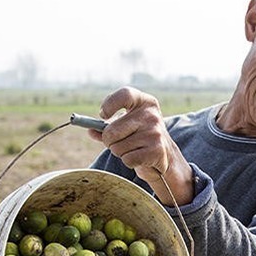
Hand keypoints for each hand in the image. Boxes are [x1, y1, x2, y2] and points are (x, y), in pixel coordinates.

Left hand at [90, 87, 193, 204]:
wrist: (165, 155)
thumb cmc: (139, 137)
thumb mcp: (125, 126)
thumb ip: (105, 127)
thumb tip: (90, 130)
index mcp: (144, 102)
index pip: (125, 94)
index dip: (110, 104)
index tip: (103, 115)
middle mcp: (151, 115)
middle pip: (111, 131)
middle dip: (109, 141)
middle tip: (119, 142)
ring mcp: (155, 132)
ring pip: (117, 148)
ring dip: (120, 153)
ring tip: (133, 149)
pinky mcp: (156, 150)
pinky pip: (127, 159)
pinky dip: (129, 162)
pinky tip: (139, 157)